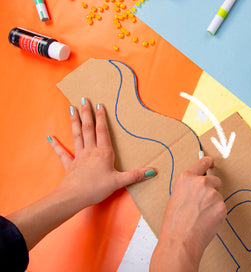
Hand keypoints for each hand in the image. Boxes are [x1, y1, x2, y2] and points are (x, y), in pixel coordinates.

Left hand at [7, 98, 156, 250]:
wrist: (74, 197)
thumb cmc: (96, 188)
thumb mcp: (119, 181)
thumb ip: (136, 175)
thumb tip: (153, 171)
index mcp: (103, 152)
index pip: (102, 131)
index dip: (101, 118)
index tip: (99, 105)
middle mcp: (90, 151)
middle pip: (88, 128)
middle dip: (86, 113)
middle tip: (84, 100)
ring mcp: (78, 156)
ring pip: (77, 135)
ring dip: (74, 122)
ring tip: (71, 109)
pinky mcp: (69, 165)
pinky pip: (62, 153)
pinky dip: (56, 145)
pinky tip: (50, 137)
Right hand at [150, 157, 226, 271]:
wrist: (180, 241)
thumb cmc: (174, 224)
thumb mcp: (176, 198)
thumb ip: (189, 188)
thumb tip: (199, 187)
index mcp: (186, 178)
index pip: (202, 163)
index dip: (208, 163)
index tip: (211, 162)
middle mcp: (200, 182)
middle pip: (215, 180)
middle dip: (212, 190)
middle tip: (201, 205)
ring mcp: (213, 193)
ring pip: (218, 196)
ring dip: (213, 204)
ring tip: (200, 217)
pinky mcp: (222, 206)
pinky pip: (222, 207)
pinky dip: (217, 214)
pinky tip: (206, 222)